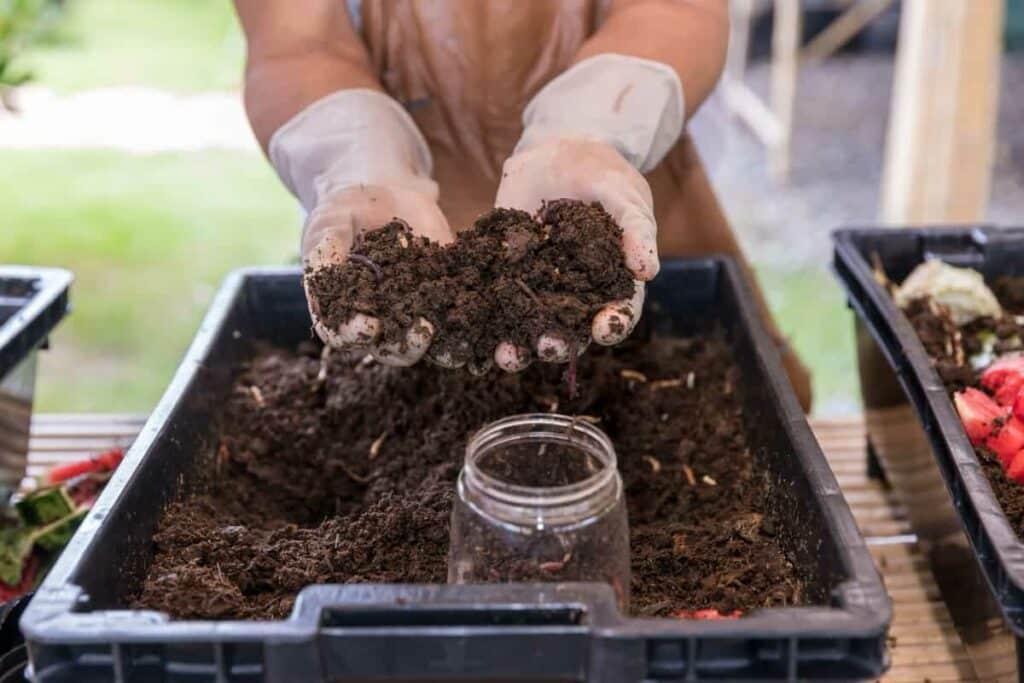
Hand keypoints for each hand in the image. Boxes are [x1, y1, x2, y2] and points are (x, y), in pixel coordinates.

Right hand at [302, 180, 453, 365]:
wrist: (382, 193)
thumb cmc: (344, 210)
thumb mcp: (328, 223)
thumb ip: (325, 251)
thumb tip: (323, 277)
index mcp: (342, 310)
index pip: (342, 334)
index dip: (353, 334)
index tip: (368, 325)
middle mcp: (377, 320)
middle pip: (388, 348)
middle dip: (405, 344)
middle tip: (421, 331)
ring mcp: (410, 312)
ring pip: (424, 342)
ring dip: (440, 346)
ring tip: (456, 340)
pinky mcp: (441, 297)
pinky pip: (454, 318)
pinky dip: (467, 324)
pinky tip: (478, 318)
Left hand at [492, 138, 656, 371]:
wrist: (556, 153)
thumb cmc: (602, 175)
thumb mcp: (622, 193)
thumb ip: (635, 228)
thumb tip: (648, 271)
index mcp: (612, 282)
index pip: (617, 312)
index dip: (612, 325)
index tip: (603, 328)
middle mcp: (576, 296)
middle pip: (570, 331)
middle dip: (559, 344)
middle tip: (548, 346)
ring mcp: (539, 289)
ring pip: (530, 328)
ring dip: (520, 347)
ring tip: (508, 355)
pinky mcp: (506, 277)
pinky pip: (496, 305)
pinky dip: (485, 321)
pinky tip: (474, 329)